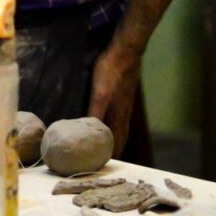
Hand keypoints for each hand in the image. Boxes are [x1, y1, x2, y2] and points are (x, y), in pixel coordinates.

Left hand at [87, 40, 143, 155]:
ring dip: (114, 135)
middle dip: (113, 147)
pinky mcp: (124, 93)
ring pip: (120, 125)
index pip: (117, 142)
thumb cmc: (111, 72)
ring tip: (106, 143)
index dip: (112, 154)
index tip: (104, 165)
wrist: (125, 51)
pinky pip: (119, 114)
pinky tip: (108, 118)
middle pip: (120, 135)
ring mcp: (125, 102)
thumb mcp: (99, 95)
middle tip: (104, 158)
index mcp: (119, 115)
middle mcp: (124, 112)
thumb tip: (89, 134)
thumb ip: (96, 114)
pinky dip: (114, 122)